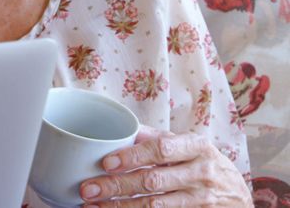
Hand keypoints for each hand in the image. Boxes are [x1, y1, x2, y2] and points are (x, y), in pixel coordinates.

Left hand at [78, 125, 249, 206]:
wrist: (238, 195)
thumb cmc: (203, 163)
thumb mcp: (188, 145)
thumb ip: (156, 137)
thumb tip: (121, 127)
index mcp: (197, 147)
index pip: (161, 150)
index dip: (132, 156)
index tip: (106, 162)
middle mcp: (201, 173)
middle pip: (153, 181)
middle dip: (116, 186)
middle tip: (88, 189)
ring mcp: (201, 200)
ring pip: (155, 206)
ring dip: (120, 207)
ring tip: (93, 206)